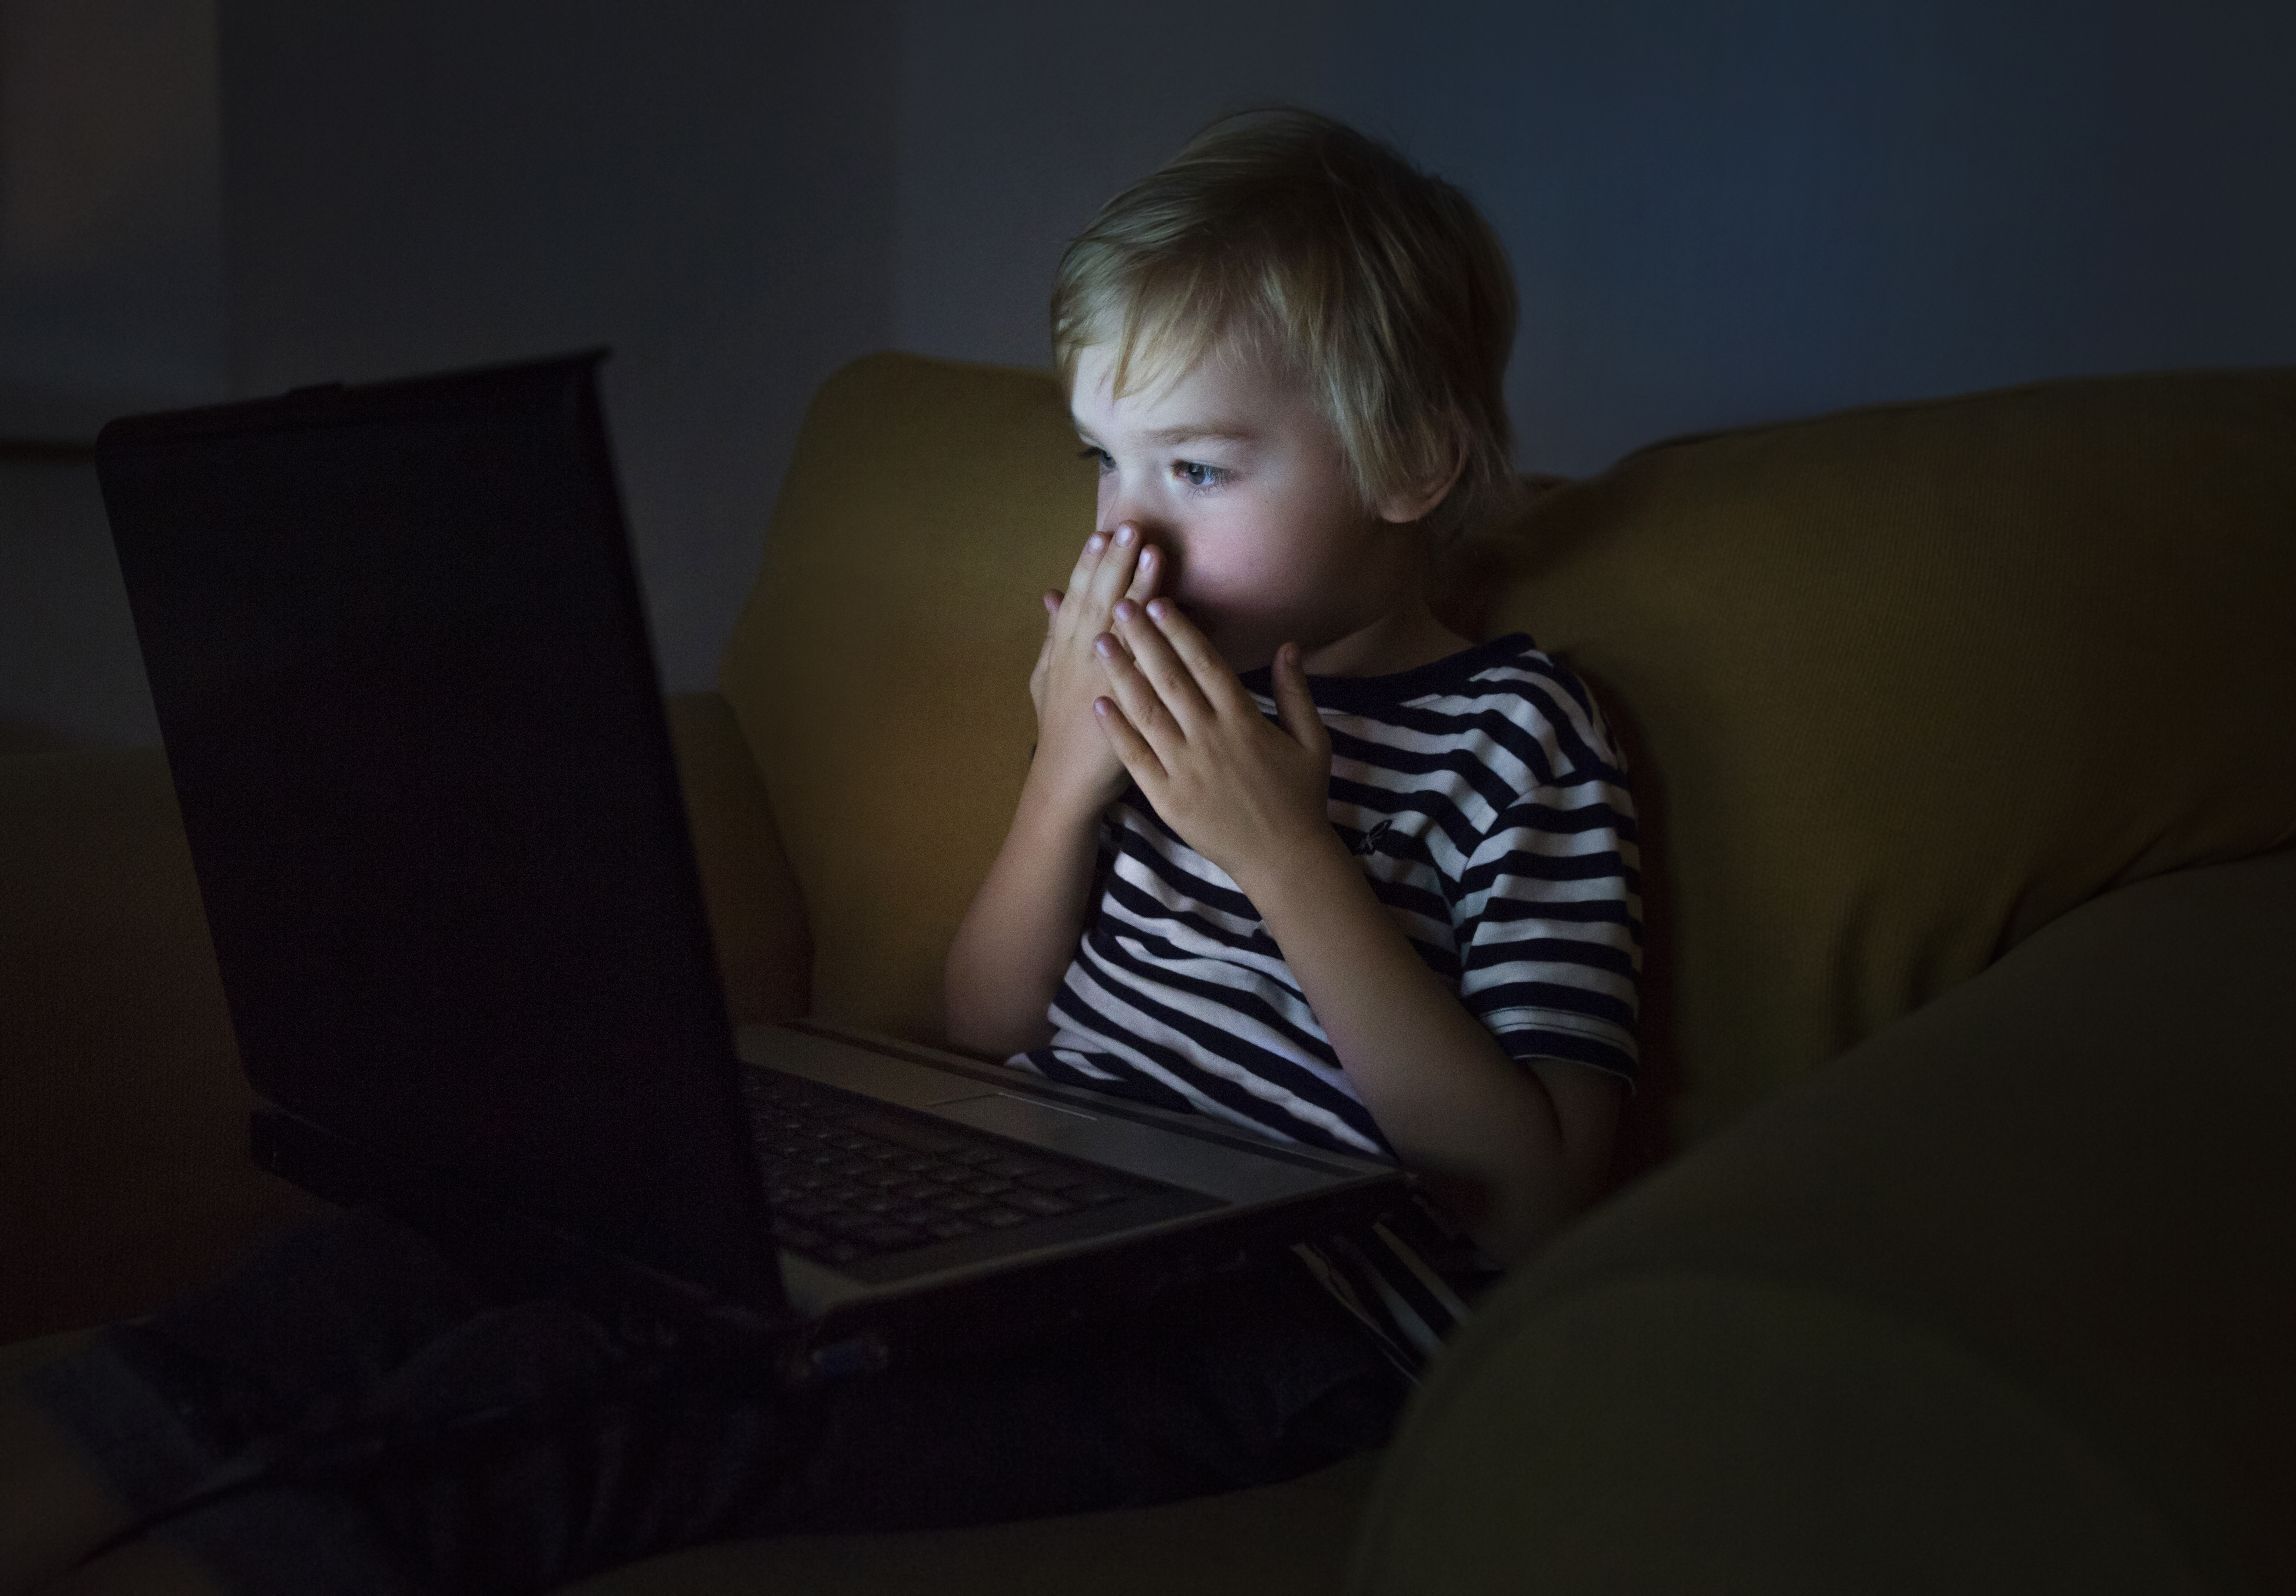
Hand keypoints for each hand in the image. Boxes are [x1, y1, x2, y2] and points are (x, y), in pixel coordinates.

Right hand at [1028, 524, 1161, 813]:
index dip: (1089, 565)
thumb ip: (1051, 634)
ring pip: (1120, 628)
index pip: (1077, 598)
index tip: (1101, 534)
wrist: (1066, 781)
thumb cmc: (1060, 728)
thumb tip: (1049, 594)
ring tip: (1152, 553)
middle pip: (1099, 603)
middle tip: (1131, 528)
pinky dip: (1152, 636)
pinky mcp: (1126, 704)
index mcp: (1063, 651)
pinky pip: (1142, 664)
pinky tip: (1167, 612)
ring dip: (1137, 588)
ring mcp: (1104, 681)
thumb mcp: (1045, 677)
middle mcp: (1081, 660)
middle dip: (1115, 564)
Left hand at [1090, 598, 1334, 883]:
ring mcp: (1185, 768)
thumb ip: (1297, 692)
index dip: (1180, 630)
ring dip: (1121, 675)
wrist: (1283, 859)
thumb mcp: (1313, 741)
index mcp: (1244, 720)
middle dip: (1142, 638)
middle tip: (1119, 603)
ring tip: (1099, 642)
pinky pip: (1136, 758)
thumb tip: (1289, 645)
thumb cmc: (1301, 797)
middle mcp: (1211, 738)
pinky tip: (1097, 704)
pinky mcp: (1167, 797)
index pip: (1206, 663)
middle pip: (1170, 678)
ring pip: (1146, 712)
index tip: (1159, 601)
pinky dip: (1116, 730)